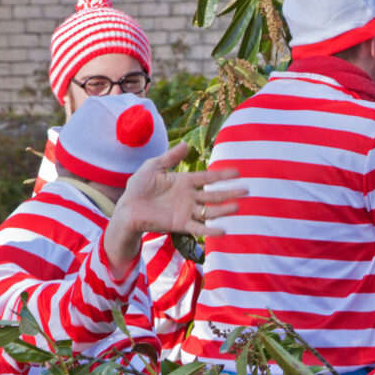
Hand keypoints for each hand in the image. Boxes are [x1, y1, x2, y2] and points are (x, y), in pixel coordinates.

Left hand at [104, 142, 244, 274]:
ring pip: (210, 210)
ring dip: (224, 210)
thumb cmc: (138, 186)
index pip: (208, 177)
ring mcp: (186, 211)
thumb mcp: (153, 166)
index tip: (238, 172)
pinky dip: (210, 230)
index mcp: (184, 181)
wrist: (128, 208)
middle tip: (246, 190)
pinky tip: (223, 230)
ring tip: (238, 207)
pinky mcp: (180, 224)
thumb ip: (170, 157)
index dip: (222, 175)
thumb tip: (186, 144)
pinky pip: (198, 228)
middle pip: (214, 194)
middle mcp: (189, 196)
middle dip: (230, 192)